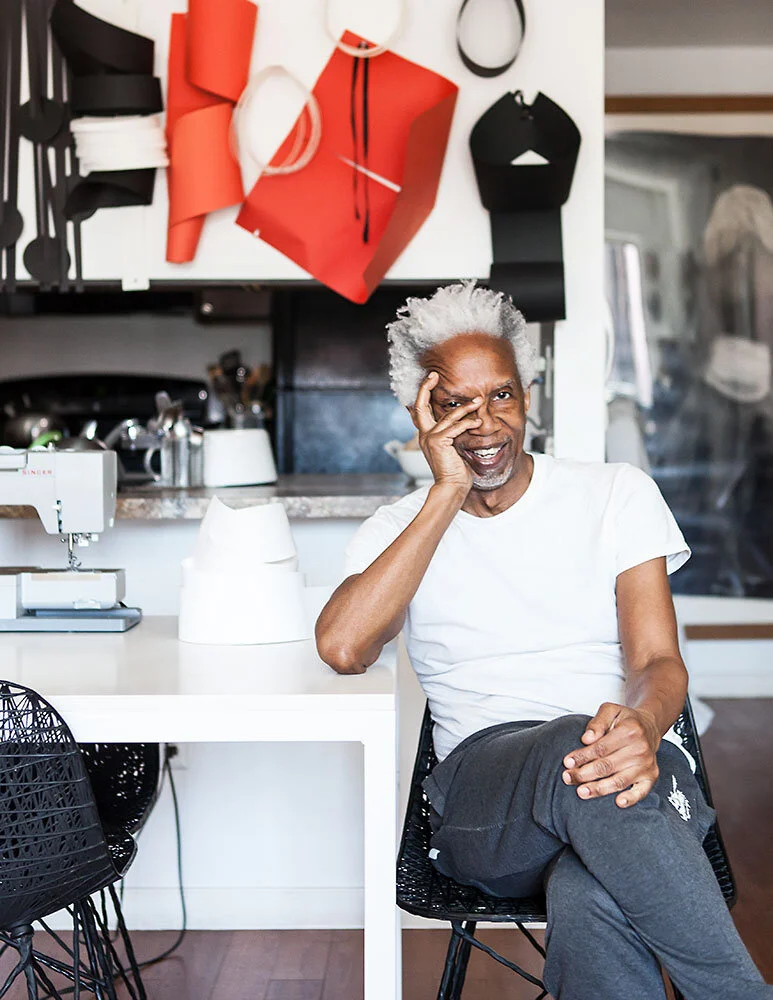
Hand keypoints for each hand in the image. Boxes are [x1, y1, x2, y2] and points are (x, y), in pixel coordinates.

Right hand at [410, 372, 481, 490]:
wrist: (452, 486)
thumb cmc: (456, 470)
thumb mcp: (454, 447)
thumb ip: (454, 433)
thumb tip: (466, 419)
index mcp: (427, 436)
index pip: (420, 411)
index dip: (423, 394)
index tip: (431, 380)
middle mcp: (425, 435)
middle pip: (420, 406)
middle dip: (425, 388)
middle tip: (434, 375)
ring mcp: (430, 438)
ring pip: (448, 415)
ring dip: (466, 407)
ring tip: (479, 401)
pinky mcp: (439, 442)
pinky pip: (456, 427)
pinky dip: (469, 423)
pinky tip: (478, 424)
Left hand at [561, 702, 660, 808]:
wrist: (649, 727)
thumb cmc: (626, 720)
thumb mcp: (611, 710)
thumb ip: (597, 722)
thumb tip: (586, 739)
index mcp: (630, 731)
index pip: (601, 748)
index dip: (582, 756)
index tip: (568, 762)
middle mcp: (640, 749)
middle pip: (607, 766)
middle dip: (584, 774)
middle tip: (568, 778)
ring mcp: (646, 765)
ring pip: (619, 780)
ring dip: (599, 788)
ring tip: (582, 792)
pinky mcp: (651, 776)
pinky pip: (642, 791)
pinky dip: (631, 798)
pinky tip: (618, 802)